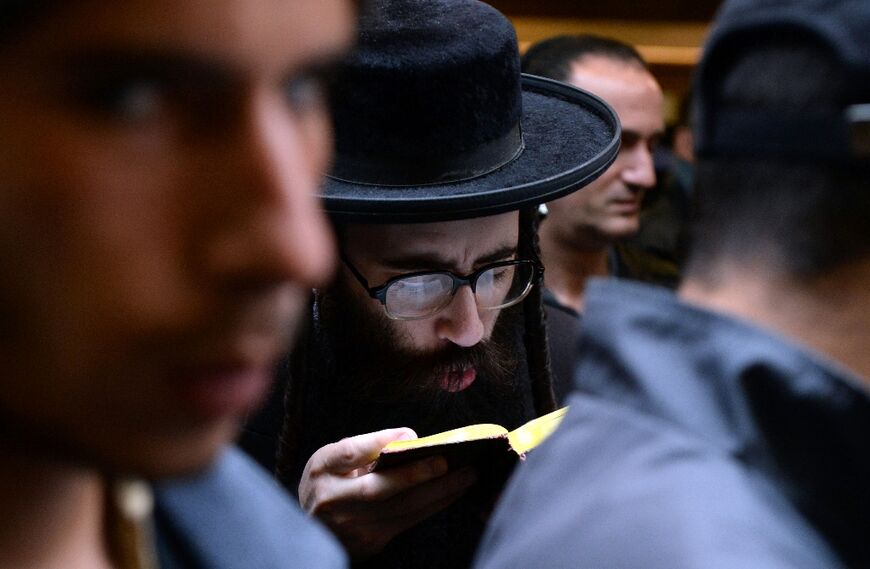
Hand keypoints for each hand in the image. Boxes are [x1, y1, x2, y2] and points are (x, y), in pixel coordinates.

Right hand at [299, 428, 476, 557]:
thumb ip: (366, 446)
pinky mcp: (371, 542)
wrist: (310, 528)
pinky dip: (433, 506)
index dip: (379, 442)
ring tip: (466, 475)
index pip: (349, 453)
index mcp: (322, 470)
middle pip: (379, 489)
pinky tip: (453, 493)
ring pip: (401, 510)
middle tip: (448, 462)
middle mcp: (333, 500)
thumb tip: (409, 437)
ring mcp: (352, 526)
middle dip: (417, 475)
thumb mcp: (334, 459)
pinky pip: (408, 522)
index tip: (411, 435)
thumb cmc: (329, 483)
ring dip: (438, 493)